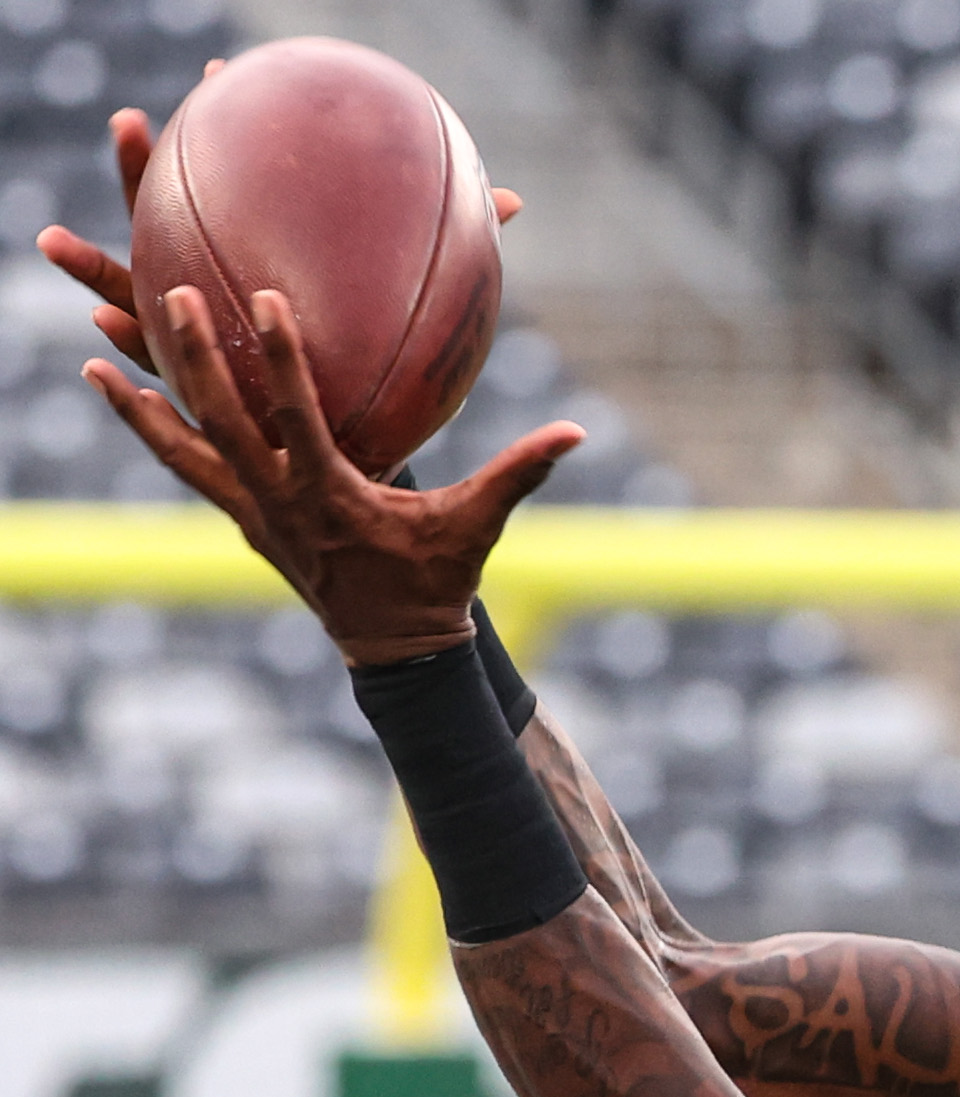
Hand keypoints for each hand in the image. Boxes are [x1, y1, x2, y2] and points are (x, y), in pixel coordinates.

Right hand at [37, 60, 523, 376]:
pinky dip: (136, 344)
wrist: (379, 470)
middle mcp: (232, 303)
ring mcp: (214, 348)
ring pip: (147, 299)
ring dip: (104, 266)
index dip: (233, 135)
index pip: (243, 193)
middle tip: (135, 123)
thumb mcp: (420, 317)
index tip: (224, 75)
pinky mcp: (215, 405)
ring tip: (56, 236)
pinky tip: (107, 324)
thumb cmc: (399, 384)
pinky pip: (165, 373)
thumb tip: (508, 202)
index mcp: (268, 274)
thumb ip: (451, 258)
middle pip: (179, 226)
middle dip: (150, 177)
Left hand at [83, 284, 581, 665]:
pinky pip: (188, 468)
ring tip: (96, 353)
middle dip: (192, 359)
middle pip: (222, 423)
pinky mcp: (244, 521)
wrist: (395, 650)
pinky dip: (153, 432)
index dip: (277, 360)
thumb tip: (576, 433)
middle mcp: (279, 504)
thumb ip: (519, 473)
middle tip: (167, 296)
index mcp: (331, 497)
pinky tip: (123, 394)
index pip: (296, 418)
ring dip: (144, 402)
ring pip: (186, 449)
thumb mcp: (477, 526)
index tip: (260, 301)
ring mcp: (253, 516)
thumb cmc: (439, 581)